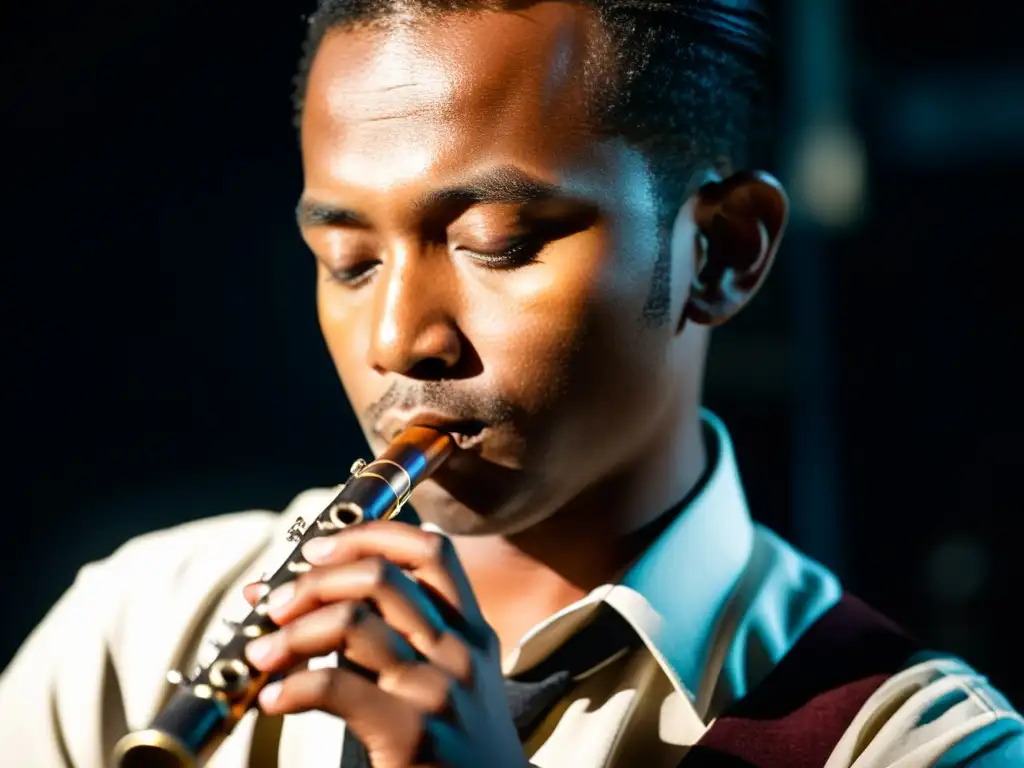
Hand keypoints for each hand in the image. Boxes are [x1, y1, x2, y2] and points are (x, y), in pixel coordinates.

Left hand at [240, 520, 526, 767]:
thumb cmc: (449, 745)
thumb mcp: (438, 679)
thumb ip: (382, 638)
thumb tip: (288, 597)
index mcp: (470, 631)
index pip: (431, 550)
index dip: (369, 534)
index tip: (318, 549)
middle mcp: (459, 651)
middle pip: (380, 576)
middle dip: (314, 580)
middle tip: (276, 605)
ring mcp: (438, 690)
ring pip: (352, 621)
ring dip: (290, 632)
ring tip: (261, 655)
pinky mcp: (412, 734)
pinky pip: (334, 686)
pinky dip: (290, 687)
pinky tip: (275, 699)